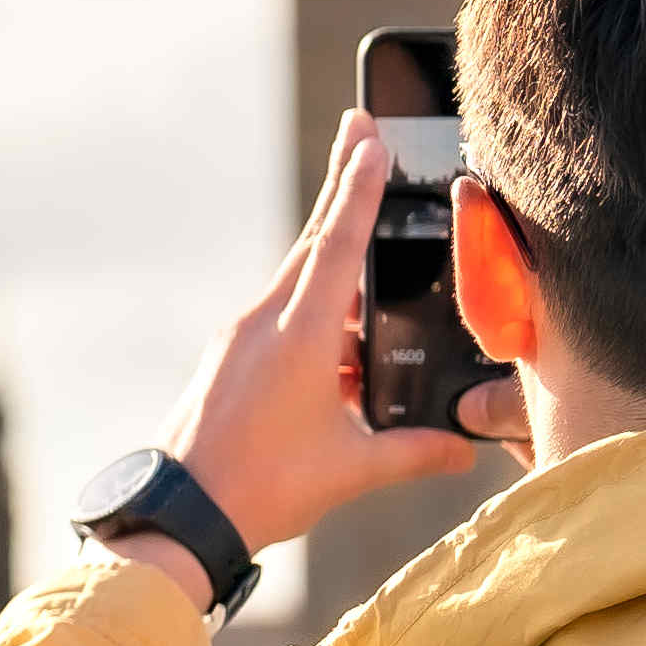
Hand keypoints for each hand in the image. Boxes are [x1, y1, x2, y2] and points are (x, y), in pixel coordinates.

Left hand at [139, 113, 525, 576]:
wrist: (181, 514)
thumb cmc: (263, 488)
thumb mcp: (351, 469)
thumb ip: (414, 452)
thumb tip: (464, 448)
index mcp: (299, 335)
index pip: (337, 244)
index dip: (358, 189)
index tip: (368, 137)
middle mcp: (266, 322)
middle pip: (314, 242)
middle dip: (343, 189)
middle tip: (362, 131)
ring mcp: (242, 337)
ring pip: (299, 280)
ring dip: (334, 258)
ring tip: (370, 236)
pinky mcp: (230, 357)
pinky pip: (282, 315)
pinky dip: (316, 309)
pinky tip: (343, 337)